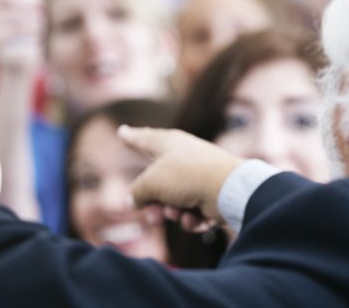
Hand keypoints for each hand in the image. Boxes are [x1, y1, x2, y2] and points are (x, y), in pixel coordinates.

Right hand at [118, 126, 242, 227]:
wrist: (227, 191)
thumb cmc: (186, 177)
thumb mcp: (150, 183)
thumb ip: (137, 192)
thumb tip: (134, 201)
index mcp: (169, 144)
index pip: (145, 139)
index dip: (131, 137)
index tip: (122, 131)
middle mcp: (184, 158)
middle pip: (157, 183)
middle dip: (152, 203)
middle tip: (152, 214)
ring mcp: (198, 178)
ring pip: (173, 202)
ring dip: (170, 212)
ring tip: (175, 213)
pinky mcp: (211, 197)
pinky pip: (191, 212)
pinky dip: (190, 218)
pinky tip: (195, 217)